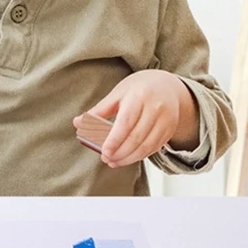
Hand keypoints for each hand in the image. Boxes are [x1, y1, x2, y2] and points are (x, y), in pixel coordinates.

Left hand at [74, 70, 198, 167]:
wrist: (167, 86)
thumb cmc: (138, 90)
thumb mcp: (117, 94)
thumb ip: (99, 110)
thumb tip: (77, 123)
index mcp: (139, 96)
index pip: (126, 122)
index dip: (115, 140)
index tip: (104, 152)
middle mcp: (156, 108)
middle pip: (136, 137)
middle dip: (120, 153)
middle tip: (106, 158)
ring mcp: (166, 120)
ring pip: (146, 146)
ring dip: (129, 158)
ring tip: (114, 162)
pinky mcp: (170, 130)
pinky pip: (154, 148)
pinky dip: (139, 156)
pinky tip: (128, 158)